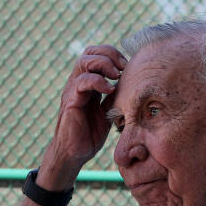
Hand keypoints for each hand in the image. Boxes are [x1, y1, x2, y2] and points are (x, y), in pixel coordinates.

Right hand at [39, 46, 126, 189]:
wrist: (74, 154)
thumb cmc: (90, 134)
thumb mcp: (108, 111)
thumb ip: (115, 97)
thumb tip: (134, 86)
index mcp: (87, 83)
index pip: (97, 54)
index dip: (113, 55)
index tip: (128, 66)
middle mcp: (77, 83)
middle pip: (90, 51)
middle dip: (109, 54)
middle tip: (124, 67)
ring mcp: (72, 90)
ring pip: (84, 61)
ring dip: (104, 64)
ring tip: (116, 75)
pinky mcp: (70, 101)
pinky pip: (81, 82)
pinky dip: (97, 81)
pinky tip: (109, 90)